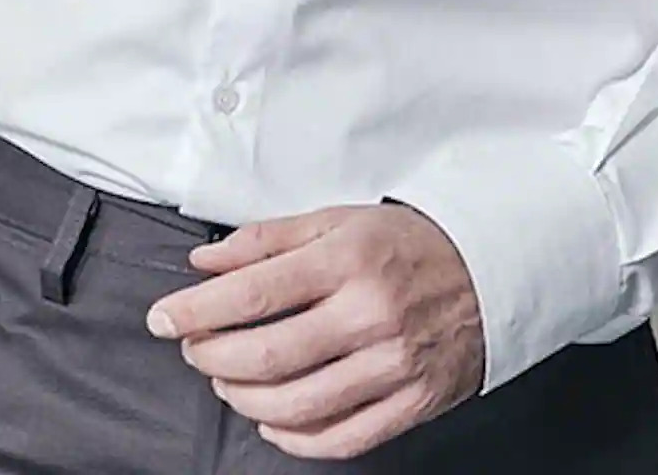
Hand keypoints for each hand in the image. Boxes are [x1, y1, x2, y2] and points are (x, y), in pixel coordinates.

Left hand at [146, 203, 483, 460]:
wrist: (495, 270)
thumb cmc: (408, 243)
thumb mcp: (336, 220)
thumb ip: (264, 241)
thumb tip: (204, 263)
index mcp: (348, 260)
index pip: (252, 293)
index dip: (195, 311)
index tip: (162, 318)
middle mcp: (372, 315)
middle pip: (268, 355)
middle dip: (212, 356)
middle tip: (192, 348)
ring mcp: (396, 364)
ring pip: (299, 403)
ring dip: (244, 399)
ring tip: (225, 379)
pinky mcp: (415, 401)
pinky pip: (343, 437)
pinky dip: (295, 438)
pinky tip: (271, 421)